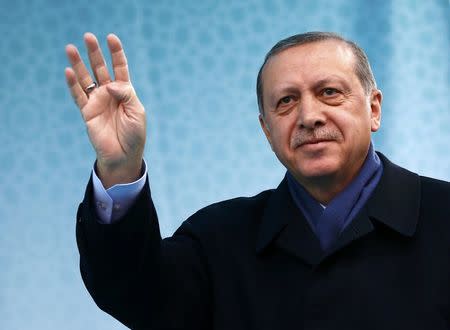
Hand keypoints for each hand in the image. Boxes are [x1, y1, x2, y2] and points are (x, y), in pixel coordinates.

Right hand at [65, 33, 145, 187]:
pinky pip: (78, 96)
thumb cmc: (134, 134)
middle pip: (100, 68)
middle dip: (95, 53)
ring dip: (78, 64)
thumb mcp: (136, 112)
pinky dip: (73, 85)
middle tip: (88, 37)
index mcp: (125, 91)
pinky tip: (68, 72)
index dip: (116, 53)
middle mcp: (110, 93)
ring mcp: (97, 102)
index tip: (111, 38)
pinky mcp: (87, 112)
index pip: (120, 67)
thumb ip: (126, 95)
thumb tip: (110, 84)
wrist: (123, 155)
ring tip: (70, 48)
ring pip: (86, 79)